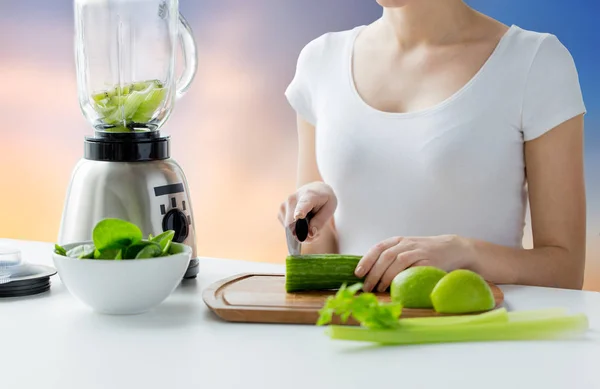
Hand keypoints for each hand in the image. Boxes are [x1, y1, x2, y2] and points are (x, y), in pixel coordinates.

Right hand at [278, 182, 336, 242]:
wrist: (315, 188)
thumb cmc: (324, 199)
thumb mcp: (329, 208)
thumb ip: (320, 222)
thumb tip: (310, 234)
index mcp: (308, 195)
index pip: (303, 204)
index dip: (300, 211)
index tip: (299, 216)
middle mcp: (292, 199)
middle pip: (293, 224)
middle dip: (304, 236)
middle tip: (317, 236)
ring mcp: (284, 205)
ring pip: (289, 229)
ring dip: (301, 234)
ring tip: (313, 227)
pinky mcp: (281, 211)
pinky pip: (287, 228)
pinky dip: (296, 231)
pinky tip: (305, 225)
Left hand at [355, 235, 474, 292]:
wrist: (452, 249)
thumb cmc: (424, 253)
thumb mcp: (406, 249)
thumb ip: (391, 257)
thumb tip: (370, 273)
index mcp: (398, 240)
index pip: (378, 247)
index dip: (366, 259)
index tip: (358, 272)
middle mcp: (406, 244)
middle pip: (385, 256)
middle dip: (373, 272)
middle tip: (367, 286)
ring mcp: (418, 251)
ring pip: (397, 261)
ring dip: (385, 276)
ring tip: (378, 288)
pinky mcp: (429, 261)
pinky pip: (413, 268)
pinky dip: (402, 276)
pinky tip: (396, 285)